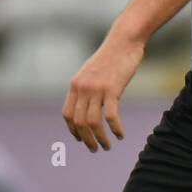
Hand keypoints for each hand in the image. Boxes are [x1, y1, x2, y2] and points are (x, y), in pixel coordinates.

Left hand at [62, 28, 141, 151]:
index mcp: (75, 85)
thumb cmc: (111, 56)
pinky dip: (115, 129)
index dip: (73, 130)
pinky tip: (120, 135)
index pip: (68, 114)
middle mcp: (82, 88)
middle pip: (79, 122)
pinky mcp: (112, 90)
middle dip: (86, 139)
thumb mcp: (92, 72)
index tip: (81, 138)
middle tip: (95, 149)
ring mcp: (96, 89)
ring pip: (93, 123)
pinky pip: (111, 116)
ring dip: (99, 139)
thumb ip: (86, 87)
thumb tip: (87, 103)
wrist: (124, 41)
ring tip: (107, 146)